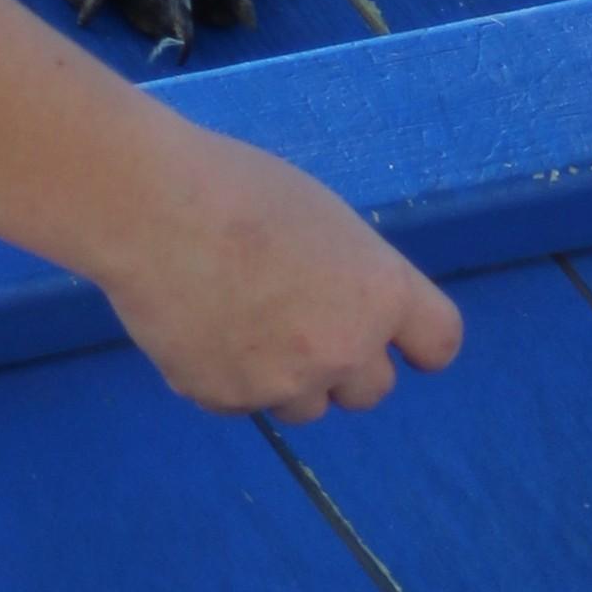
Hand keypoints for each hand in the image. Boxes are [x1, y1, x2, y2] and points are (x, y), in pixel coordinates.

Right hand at [95, 119, 462, 422]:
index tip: (396, 335)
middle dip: (344, 363)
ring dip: (288, 376)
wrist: (152, 209)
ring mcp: (284, 384)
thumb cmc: (239, 187)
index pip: (439, 344)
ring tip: (240, 317)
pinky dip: (229, 375)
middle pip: (372, 389)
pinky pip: (243, 401)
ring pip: (306, 404)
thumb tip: (341, 305)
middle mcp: (344, 350)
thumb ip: (348, 275)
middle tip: (299, 318)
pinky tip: (198, 324)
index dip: (415, 340)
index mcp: (379, 293)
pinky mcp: (226, 402)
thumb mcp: (322, 219)